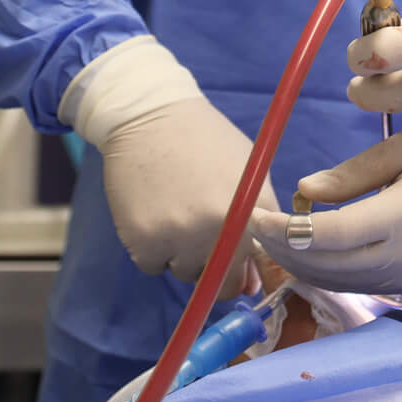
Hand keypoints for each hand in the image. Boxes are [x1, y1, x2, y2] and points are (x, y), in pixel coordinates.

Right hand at [100, 94, 275, 297]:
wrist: (151, 117)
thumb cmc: (207, 142)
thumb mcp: (249, 173)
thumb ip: (257, 226)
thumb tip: (251, 282)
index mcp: (250, 215)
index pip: (254, 270)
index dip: (244, 272)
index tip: (236, 264)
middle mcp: (218, 233)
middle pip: (221, 284)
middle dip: (215, 270)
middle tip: (201, 235)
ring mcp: (179, 239)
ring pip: (185, 273)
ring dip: (181, 255)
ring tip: (176, 211)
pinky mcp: (143, 243)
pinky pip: (153, 266)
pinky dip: (152, 249)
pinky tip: (152, 213)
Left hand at [249, 130, 401, 291]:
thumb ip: (353, 173)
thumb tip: (303, 193)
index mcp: (401, 216)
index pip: (327, 235)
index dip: (282, 230)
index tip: (255, 216)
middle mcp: (401, 257)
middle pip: (323, 267)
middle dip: (280, 251)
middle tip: (252, 229)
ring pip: (335, 283)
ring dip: (297, 266)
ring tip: (271, 241)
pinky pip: (355, 287)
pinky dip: (324, 273)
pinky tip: (307, 253)